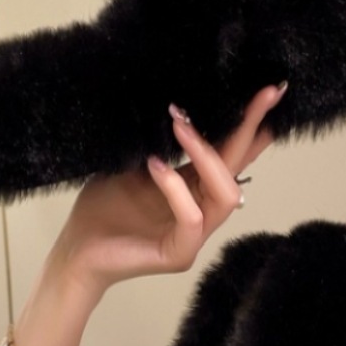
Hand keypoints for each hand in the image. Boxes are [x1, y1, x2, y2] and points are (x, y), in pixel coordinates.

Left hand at [53, 83, 287, 292]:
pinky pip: (192, 217)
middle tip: (261, 93)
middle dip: (249, 129)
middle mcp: (202, 209)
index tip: (268, 91)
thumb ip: (162, 144)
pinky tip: (154, 165)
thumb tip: (180, 104)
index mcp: (194, 187)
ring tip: (179, 126)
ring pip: (226, 195)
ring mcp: (194, 235)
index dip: (251, 125)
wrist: (76, 248)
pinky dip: (175, 188)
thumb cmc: (104, 206)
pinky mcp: (179, 253)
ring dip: (207, 156)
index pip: (231, 154)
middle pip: (238, 169)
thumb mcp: (135, 164)